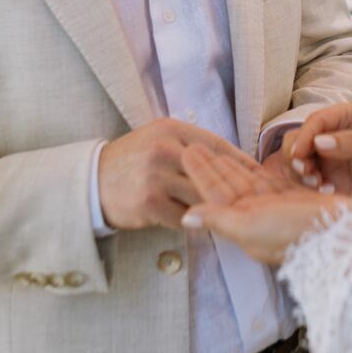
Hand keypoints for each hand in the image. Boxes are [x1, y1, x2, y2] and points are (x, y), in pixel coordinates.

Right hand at [97, 120, 264, 230]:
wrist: (92, 181)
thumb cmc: (132, 160)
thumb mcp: (158, 139)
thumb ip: (190, 145)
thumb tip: (231, 159)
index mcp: (171, 129)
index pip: (216, 145)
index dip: (241, 162)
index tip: (259, 175)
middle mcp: (165, 149)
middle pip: (213, 173)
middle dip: (234, 189)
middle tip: (254, 201)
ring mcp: (157, 176)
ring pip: (201, 197)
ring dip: (212, 208)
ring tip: (228, 216)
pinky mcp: (150, 202)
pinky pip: (184, 216)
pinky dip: (191, 221)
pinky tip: (195, 223)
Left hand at [181, 146, 347, 263]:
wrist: (339, 235)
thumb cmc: (292, 233)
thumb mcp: (250, 227)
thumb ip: (218, 219)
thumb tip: (185, 218)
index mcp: (242, 223)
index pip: (215, 193)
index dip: (201, 173)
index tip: (187, 153)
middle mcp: (256, 216)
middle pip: (227, 185)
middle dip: (212, 166)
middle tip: (194, 145)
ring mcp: (274, 207)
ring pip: (245, 181)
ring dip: (229, 165)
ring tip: (213, 148)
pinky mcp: (293, 199)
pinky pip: (267, 180)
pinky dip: (254, 169)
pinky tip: (246, 161)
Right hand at [289, 104, 351, 209]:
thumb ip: (351, 142)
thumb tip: (319, 142)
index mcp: (346, 118)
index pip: (316, 122)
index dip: (304, 136)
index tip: (300, 153)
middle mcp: (334, 138)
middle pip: (302, 142)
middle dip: (298, 156)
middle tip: (306, 171)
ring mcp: (333, 161)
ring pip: (303, 164)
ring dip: (303, 174)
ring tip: (316, 183)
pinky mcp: (336, 183)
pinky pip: (314, 185)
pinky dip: (313, 189)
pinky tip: (327, 192)